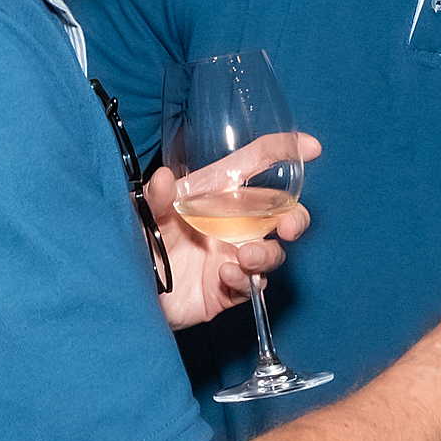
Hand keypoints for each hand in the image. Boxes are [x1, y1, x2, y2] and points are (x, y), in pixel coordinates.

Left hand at [147, 133, 319, 330]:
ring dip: (267, 254)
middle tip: (288, 226)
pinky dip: (243, 280)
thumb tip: (163, 178)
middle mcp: (233, 224)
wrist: (128, 293)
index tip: (312, 148)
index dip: (285, 151)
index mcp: (217, 194)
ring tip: (246, 257)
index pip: (256, 163)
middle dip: (295, 218)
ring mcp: (233, 257)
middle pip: (281, 214)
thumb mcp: (144, 215)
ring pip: (272, 254)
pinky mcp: (228, 290)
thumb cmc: (140, 243)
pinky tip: (225, 276)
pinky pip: (250, 285)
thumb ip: (155, 198)